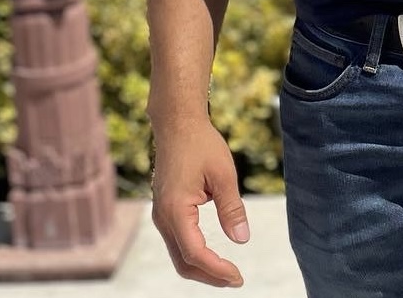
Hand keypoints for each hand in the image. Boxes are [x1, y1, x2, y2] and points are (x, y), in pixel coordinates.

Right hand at [151, 116, 249, 286]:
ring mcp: (160, 215)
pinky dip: (193, 254)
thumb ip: (231, 208)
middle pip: (183, 262)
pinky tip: (212, 254)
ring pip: (178, 255)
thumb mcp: (223, 174)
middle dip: (209, 276)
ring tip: (227, 272)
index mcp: (175, 210)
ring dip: (201, 267)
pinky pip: (177, 241)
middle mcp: (162, 217)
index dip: (217, 269)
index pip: (195, 253)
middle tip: (235, 279)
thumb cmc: (201, 144)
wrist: (177, 124)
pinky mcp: (164, 210)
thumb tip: (242, 239)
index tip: (238, 276)